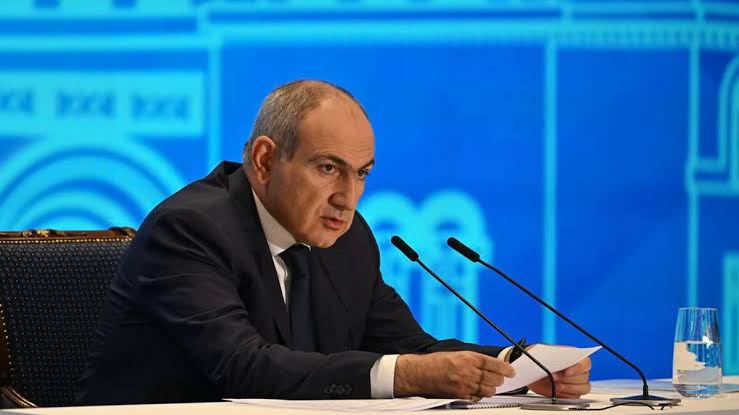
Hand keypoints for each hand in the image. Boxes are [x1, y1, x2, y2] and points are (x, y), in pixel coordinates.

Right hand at [394, 351, 515, 400]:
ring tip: (487, 386)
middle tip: (498, 379)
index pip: (494, 364)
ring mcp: (465, 384)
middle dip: (498, 379)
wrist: (420, 373)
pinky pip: (477, 398)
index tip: (511, 371)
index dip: (505, 369)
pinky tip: (476, 391)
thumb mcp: (457, 354)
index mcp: (468, 357)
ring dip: (490, 388)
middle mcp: (469, 371)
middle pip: (494, 378)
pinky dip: (479, 395)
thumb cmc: (435, 362)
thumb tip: (489, 364)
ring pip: (489, 390)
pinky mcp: (460, 395)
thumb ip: (473, 360)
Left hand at [528, 356, 591, 398]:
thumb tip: (557, 364)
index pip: (586, 363)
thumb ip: (554, 358)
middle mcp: (579, 371)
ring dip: (569, 388)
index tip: (566, 372)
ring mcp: (577, 382)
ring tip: (556, 386)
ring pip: (583, 388)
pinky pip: (576, 397)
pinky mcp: (573, 393)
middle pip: (584, 377)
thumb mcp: (546, 356)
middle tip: (554, 378)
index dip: (578, 368)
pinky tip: (557, 391)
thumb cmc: (542, 361)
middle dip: (567, 379)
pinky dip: (566, 395)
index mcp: (576, 358)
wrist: (533, 371)